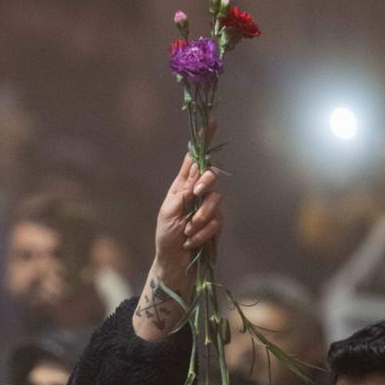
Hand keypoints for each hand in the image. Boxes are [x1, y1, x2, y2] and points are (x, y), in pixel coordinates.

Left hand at [153, 152, 222, 275]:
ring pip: (215, 200)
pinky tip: (191, 242)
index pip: (194, 159)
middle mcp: (197, 193)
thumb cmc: (166, 236)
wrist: (174, 262)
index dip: (204, 140)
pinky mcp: (217, 223)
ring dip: (199, 217)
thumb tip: (198, 172)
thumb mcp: (169, 211)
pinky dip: (202, 233)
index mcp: (181, 186)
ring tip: (187, 230)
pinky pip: (217, 221)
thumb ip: (183, 191)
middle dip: (206, 182)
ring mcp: (208, 208)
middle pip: (211, 174)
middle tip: (195, 193)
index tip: (212, 121)